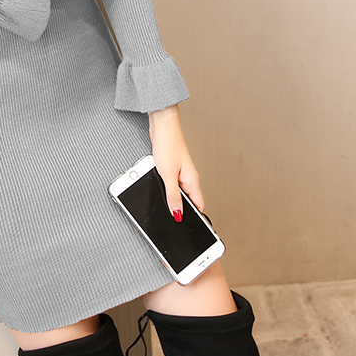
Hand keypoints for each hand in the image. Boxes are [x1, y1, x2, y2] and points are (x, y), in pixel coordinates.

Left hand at [148, 104, 204, 221]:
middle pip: (188, 201)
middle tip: (172, 223)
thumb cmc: (168, 144)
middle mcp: (188, 178)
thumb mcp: (168, 175)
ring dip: (171, 200)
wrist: (162, 125)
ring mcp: (179, 173)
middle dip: (181, 212)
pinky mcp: (170, 167)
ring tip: (162, 209)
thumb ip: (173, 195)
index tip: (190, 231)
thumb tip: (178, 214)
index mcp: (192, 182)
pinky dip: (166, 189)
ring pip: (178, 192)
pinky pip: (170, 184)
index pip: (198, 206)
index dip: (195, 219)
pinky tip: (158, 191)